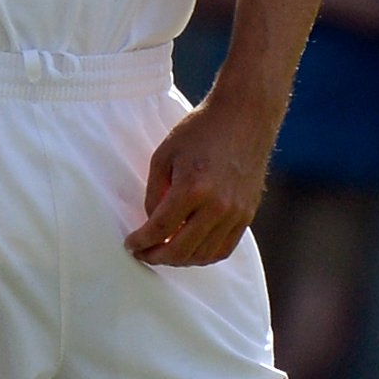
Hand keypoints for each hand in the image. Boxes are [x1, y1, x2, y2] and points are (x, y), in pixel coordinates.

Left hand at [125, 94, 274, 267]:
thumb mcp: (163, 155)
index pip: (161, 229)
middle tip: (143, 254)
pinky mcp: (248, 215)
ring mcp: (236, 213)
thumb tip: (152, 222)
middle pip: (182, 249)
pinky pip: (224, 249)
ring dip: (180, 260)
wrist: (243, 117)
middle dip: (156, 257)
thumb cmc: (199, 131)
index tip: (130, 245)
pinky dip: (204, 256)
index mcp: (192, 188)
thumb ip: (154, 193)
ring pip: (204, 255)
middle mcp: (217, 206)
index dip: (141, 242)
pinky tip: (189, 251)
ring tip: (163, 253)